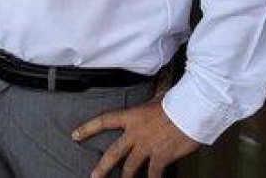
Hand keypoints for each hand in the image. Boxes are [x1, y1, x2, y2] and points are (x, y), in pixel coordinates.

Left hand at [72, 98, 199, 177]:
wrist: (190, 111)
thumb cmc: (176, 101)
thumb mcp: (156, 98)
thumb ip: (149, 103)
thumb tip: (152, 95)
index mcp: (131, 117)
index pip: (104, 121)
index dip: (88, 128)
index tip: (75, 135)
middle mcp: (135, 133)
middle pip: (114, 153)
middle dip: (102, 167)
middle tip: (94, 177)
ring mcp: (147, 147)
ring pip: (130, 167)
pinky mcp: (161, 157)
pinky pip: (153, 173)